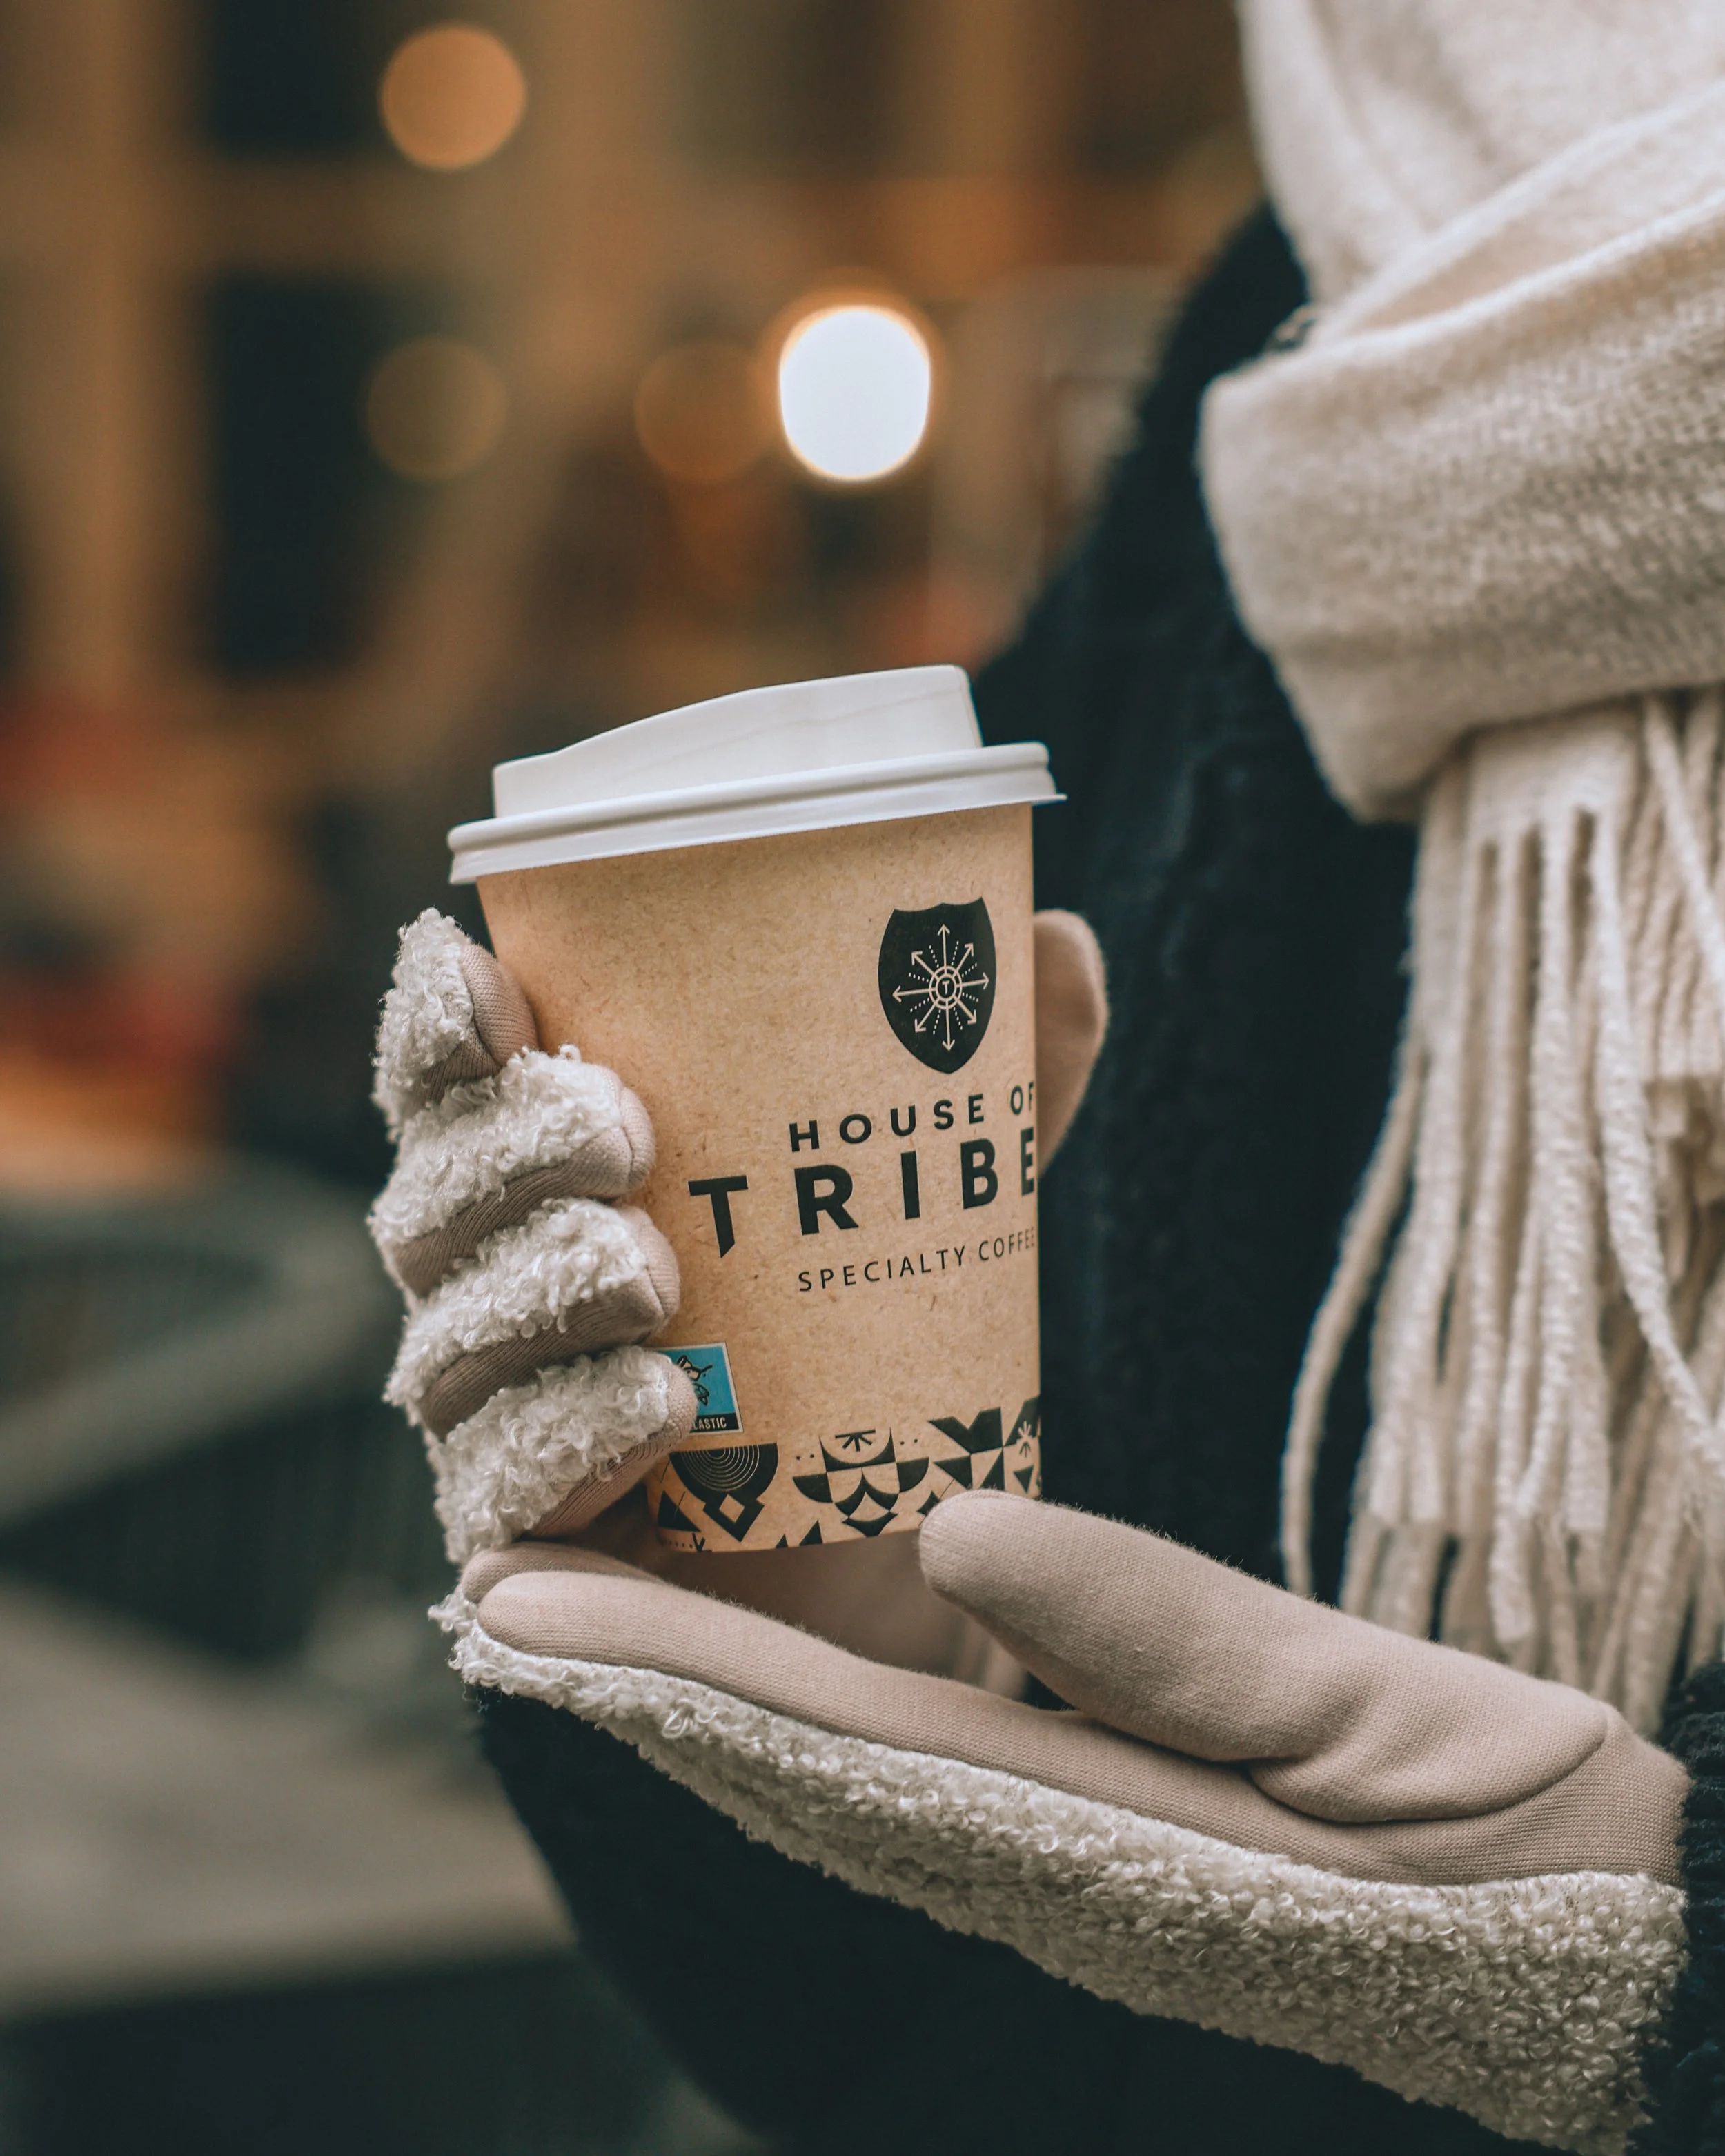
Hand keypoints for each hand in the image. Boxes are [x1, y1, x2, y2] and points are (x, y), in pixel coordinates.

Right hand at [370, 908, 1106, 1606]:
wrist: (882, 1561)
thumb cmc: (869, 1350)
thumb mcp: (938, 1203)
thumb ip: (992, 1082)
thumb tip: (1060, 936)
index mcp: (548, 1180)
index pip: (450, 1088)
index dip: (441, 1028)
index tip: (488, 979)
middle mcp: (494, 1290)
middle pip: (433, 1204)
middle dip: (507, 1156)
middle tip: (624, 1137)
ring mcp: (494, 1421)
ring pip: (453, 1343)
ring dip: (538, 1293)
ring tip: (651, 1275)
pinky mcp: (523, 1543)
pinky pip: (503, 1489)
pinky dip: (570, 1439)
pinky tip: (660, 1408)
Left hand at [450, 1492, 1687, 2154]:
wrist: (1622, 1966)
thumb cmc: (1526, 1861)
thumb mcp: (1376, 1737)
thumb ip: (1168, 1641)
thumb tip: (962, 1532)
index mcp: (1092, 1837)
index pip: (825, 1740)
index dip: (661, 1671)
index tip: (521, 1612)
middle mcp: (1046, 1855)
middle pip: (789, 1755)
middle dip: (632, 1677)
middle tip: (493, 1596)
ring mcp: (1077, 1852)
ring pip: (837, 1757)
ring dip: (697, 1683)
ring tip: (583, 1604)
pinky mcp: (1124, 1832)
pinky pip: (929, 1755)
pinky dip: (812, 1698)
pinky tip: (772, 1644)